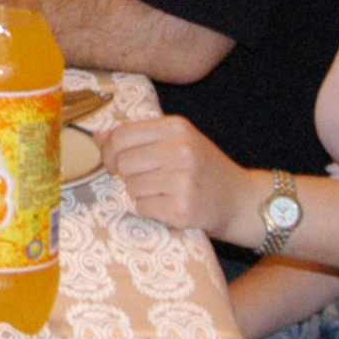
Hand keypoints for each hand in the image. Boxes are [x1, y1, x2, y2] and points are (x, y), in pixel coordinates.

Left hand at [100, 114, 259, 245]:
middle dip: (126, 173)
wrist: (240, 200)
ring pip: (131, 187)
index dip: (109, 150)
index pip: (121, 135)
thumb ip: (139, 135)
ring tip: (164, 191)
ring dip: (140, 192)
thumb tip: (97, 137)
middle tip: (147, 178)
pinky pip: (142, 208)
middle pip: (123, 162)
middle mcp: (181, 151)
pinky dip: (150, 210)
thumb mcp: (178, 140)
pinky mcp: (181, 210)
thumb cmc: (204, 168)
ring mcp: (182, 181)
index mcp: (177, 128)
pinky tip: (170, 205)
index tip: (113, 160)